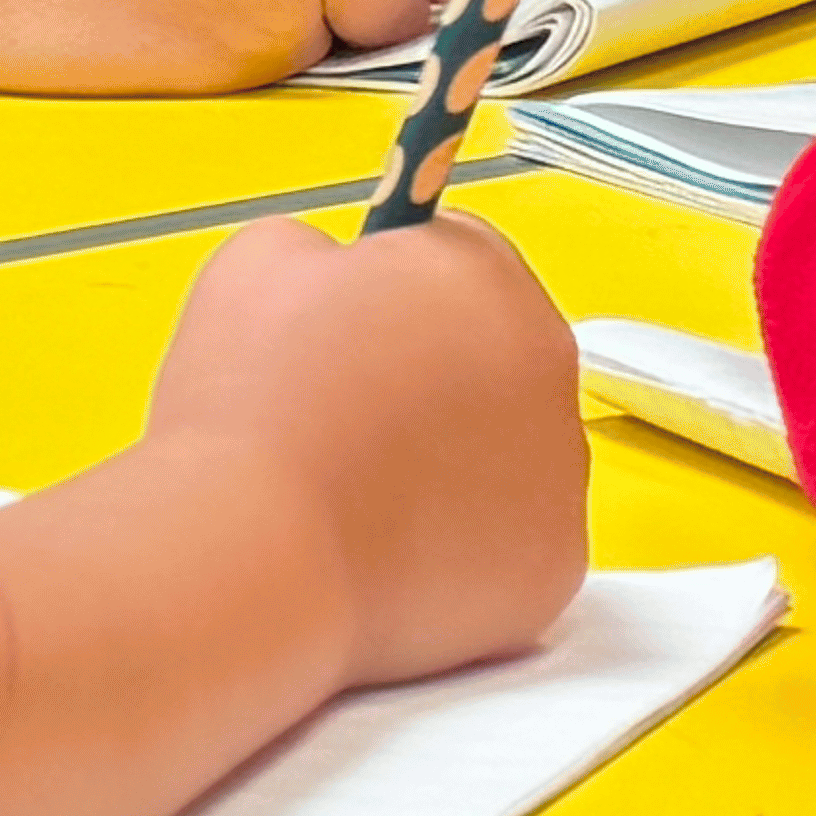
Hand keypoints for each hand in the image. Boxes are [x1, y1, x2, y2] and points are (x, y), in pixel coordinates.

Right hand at [142, 210, 585, 686]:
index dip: (397, 292)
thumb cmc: (257, 412)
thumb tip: (334, 275)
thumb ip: (325, 249)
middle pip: (495, 358)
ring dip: (452, 464)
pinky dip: (461, 550)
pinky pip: (510, 547)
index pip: (462, 259)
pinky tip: (390, 542)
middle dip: (432, 379)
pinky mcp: (551, 566)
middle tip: (349, 411)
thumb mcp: (264, 258)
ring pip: (508, 456)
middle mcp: (548, 368)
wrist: (255, 548)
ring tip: (359, 483)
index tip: (361, 323)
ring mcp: (560, 473)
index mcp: (487, 277)